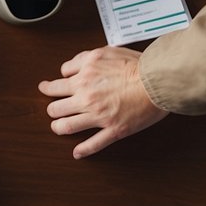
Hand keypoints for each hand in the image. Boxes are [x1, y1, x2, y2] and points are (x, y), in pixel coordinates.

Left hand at [39, 47, 168, 158]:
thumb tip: (67, 70)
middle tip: (54, 109)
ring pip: (66, 126)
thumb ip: (82, 60)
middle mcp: (86, 98)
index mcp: (83, 79)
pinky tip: (77, 152)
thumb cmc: (136, 65)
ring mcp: (99, 116)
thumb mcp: (103, 52)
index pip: (54, 86)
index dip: (49, 88)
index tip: (47, 89)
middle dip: (52, 109)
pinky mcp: (115, 129)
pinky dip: (83, 150)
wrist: (158, 80)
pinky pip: (94, 143)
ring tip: (58, 127)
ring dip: (58, 128)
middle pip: (55, 109)